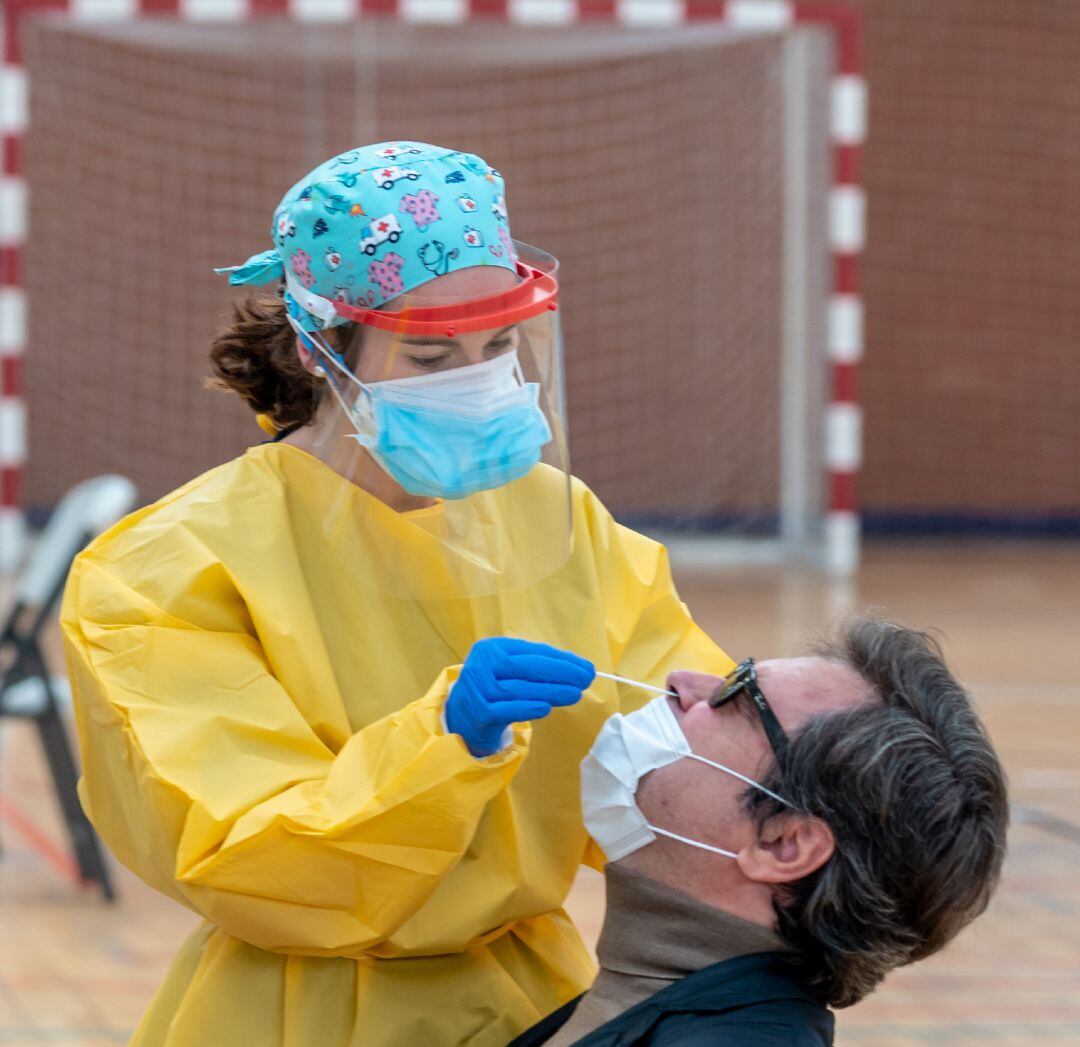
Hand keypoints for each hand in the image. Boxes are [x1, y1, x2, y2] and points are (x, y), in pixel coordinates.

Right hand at [446, 638, 595, 756]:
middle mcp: (481, 664)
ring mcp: (477, 689)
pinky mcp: (478, 712)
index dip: (561, 659)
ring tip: (575, 694)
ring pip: (518, 689)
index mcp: (491, 648)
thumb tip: (578, 670)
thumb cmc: (494, 688)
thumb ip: (537, 667)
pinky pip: (506, 710)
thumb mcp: (510, 670)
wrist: (462, 716)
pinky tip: (547, 708)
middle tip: (586, 679)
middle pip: (525, 667)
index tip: (586, 667)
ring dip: (550, 691)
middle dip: (560, 672)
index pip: (531, 652)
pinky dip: (527, 708)